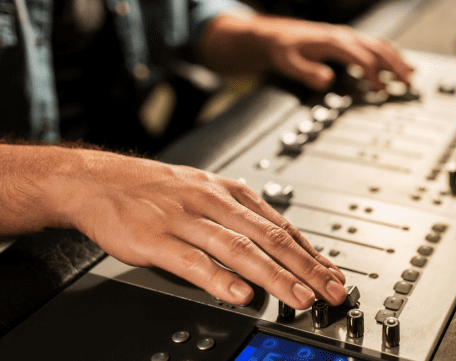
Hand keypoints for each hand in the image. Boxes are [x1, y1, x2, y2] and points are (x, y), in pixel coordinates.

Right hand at [2, 144, 345, 308]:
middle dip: (305, 267)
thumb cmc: (156, 189)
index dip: (311, 253)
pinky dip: (218, 278)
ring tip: (297, 297)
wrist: (99, 180)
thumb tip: (280, 242)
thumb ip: (241, 216)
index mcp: (230, 193)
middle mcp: (214, 203)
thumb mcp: (206, 192)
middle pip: (270, 237)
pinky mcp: (156, 237)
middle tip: (330, 290)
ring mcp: (186, 219)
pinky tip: (240, 295)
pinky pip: (193, 260)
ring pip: (238, 248)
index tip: (333, 274)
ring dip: (273, 275)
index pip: (281, 226)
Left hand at [201, 14, 413, 90]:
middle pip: (378, 49)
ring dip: (397, 61)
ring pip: (380, 46)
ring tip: (410, 77)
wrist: (273, 36)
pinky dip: (390, 56)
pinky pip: (375, 46)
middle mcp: (344, 36)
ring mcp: (348, 37)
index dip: (373, 74)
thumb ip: (307, 72)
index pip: (361, 57)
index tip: (380, 90)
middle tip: (408, 85)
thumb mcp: (288, 63)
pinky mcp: (348, 41)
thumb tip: (328, 80)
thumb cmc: (282, 49)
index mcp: (333, 41)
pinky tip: (398, 66)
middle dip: (395, 66)